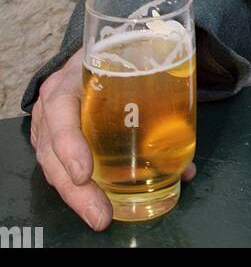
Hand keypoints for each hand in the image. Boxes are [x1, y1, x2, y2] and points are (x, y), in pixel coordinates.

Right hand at [29, 46, 196, 229]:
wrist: (97, 50)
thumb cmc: (117, 58)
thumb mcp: (132, 64)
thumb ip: (160, 100)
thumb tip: (187, 165)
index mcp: (71, 79)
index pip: (61, 110)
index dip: (70, 144)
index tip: (85, 173)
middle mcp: (52, 105)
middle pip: (53, 152)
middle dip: (76, 190)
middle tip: (101, 214)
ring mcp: (47, 126)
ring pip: (53, 167)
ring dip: (78, 196)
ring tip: (100, 216)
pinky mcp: (52, 141)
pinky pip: (60, 169)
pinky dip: (79, 190)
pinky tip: (96, 204)